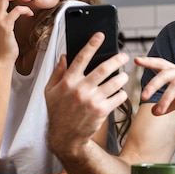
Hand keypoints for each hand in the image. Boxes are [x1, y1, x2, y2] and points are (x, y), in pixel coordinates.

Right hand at [45, 32, 128, 156]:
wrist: (66, 138)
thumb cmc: (58, 113)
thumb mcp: (50, 91)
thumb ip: (57, 73)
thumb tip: (64, 56)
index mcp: (68, 81)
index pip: (81, 57)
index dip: (92, 44)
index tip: (100, 35)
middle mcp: (80, 89)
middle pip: (104, 68)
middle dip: (117, 59)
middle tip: (124, 56)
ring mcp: (92, 100)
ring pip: (115, 82)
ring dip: (122, 77)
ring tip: (124, 76)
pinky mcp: (102, 111)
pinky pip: (118, 97)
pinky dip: (121, 93)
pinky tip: (119, 93)